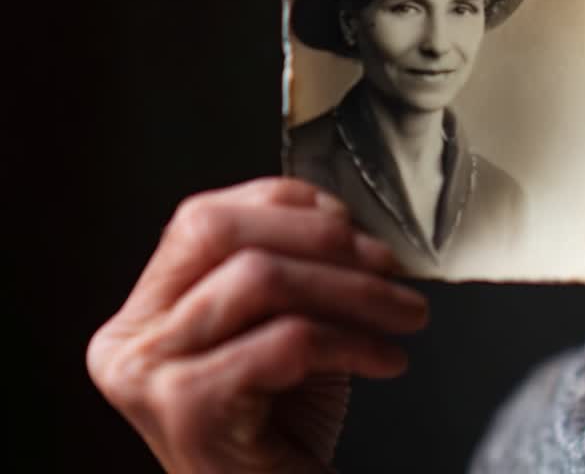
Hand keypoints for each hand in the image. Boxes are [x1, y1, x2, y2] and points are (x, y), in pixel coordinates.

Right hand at [87, 177, 427, 472]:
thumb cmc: (281, 425)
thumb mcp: (281, 328)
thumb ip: (292, 269)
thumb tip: (352, 220)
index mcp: (146, 308)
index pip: (203, 217)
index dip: (287, 207)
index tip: (355, 226)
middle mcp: (130, 338)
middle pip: (221, 234)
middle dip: (321, 239)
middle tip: (389, 267)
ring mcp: (150, 375)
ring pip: (260, 280)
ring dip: (355, 290)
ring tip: (407, 315)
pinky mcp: (189, 410)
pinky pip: (288, 341)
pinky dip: (353, 342)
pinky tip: (387, 360)